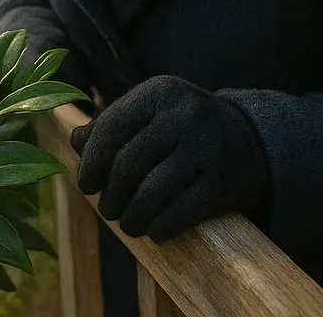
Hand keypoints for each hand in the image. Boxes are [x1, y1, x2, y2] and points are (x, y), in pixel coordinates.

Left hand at [70, 74, 267, 241]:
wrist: (246, 140)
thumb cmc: (178, 128)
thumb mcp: (148, 113)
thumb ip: (109, 125)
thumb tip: (77, 144)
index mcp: (160, 91)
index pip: (111, 128)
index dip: (92, 162)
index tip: (86, 185)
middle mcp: (185, 114)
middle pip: (129, 164)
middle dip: (111, 195)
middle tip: (107, 210)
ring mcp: (208, 147)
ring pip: (152, 192)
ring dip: (132, 216)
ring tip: (127, 224)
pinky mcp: (224, 182)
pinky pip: (181, 212)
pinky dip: (160, 227)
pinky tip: (154, 232)